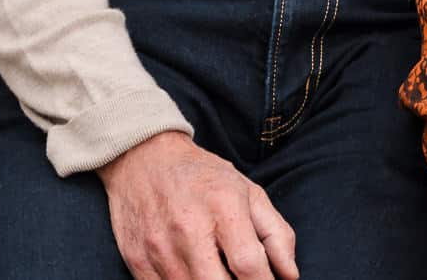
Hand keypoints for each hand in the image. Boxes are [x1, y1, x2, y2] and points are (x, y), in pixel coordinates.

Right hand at [99, 132, 298, 279]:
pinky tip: (194, 274)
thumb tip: (290, 275)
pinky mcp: (136, 261)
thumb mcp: (248, 192)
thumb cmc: (203, 177)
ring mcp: (159, 247)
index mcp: (223, 207)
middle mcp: (188, 229)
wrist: (144, 159)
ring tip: (220, 273)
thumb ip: (276, 233)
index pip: (249, 265)